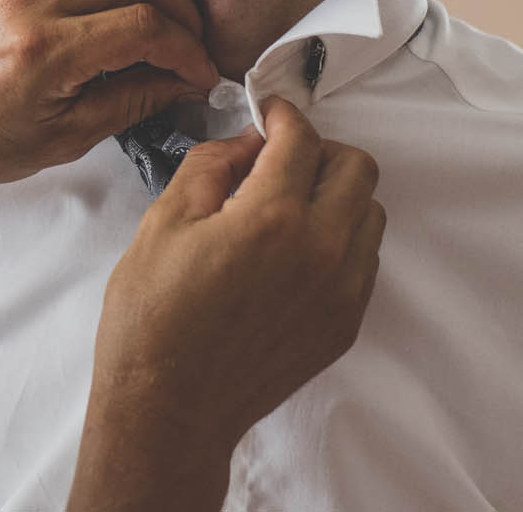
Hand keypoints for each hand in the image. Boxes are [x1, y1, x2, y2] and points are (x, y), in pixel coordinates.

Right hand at [71, 100, 385, 510]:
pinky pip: (365, 261)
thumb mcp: (163, 221)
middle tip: (277, 160)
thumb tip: (245, 142)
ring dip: (335, 196)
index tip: (267, 115)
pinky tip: (294, 252)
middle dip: (317, 150)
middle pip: (356, 167)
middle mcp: (320, 250)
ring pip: (369, 213)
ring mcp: (340, 292)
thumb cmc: (153, 316)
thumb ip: (211, 165)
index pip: (302, 138)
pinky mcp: (343, 324)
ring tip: (287, 208)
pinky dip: (340, 241)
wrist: (169, 407)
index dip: (282, 115)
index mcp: (271, 217)